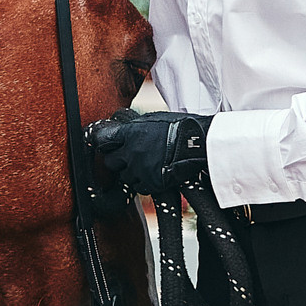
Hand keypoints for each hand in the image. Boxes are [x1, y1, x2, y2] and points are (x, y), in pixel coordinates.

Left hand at [86, 110, 211, 198]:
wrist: (200, 143)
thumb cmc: (181, 127)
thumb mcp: (154, 118)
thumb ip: (136, 126)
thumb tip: (124, 127)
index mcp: (131, 133)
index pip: (104, 141)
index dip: (104, 144)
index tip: (105, 146)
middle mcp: (132, 152)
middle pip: (110, 162)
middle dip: (116, 161)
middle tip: (126, 159)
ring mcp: (141, 169)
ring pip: (125, 177)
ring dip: (132, 173)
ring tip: (145, 166)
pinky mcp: (152, 183)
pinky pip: (140, 187)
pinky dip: (144, 183)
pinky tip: (154, 174)